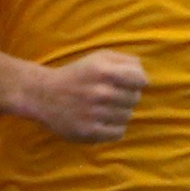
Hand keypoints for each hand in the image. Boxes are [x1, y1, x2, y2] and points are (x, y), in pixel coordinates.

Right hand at [31, 50, 146, 142]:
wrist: (44, 95)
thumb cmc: (77, 74)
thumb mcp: (99, 57)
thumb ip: (126, 61)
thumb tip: (145, 77)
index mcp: (103, 70)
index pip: (140, 79)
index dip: (137, 82)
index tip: (129, 84)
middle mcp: (99, 92)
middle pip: (134, 99)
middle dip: (127, 97)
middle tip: (111, 96)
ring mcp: (94, 113)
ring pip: (127, 116)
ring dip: (119, 113)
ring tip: (104, 108)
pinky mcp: (89, 132)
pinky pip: (118, 132)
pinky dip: (114, 128)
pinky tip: (102, 121)